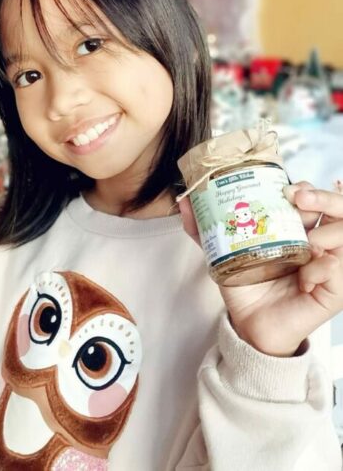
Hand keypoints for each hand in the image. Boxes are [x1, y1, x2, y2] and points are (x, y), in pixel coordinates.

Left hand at [180, 182, 342, 356]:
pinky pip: (337, 270)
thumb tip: (185, 201)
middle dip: (324, 198)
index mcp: (297, 227)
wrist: (249, 324)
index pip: (314, 198)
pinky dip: (323, 269)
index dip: (306, 188)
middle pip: (339, 208)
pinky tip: (305, 277)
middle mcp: (318, 241)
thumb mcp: (223, 252)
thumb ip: (205, 228)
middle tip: (299, 198)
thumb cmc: (245, 285)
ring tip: (308, 240)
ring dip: (329, 231)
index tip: (286, 188)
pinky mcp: (332, 291)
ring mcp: (329, 265)